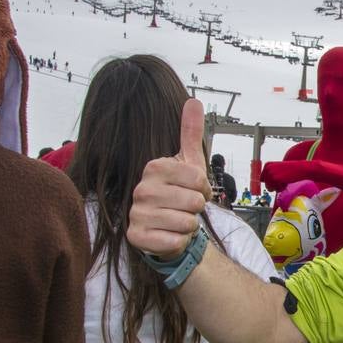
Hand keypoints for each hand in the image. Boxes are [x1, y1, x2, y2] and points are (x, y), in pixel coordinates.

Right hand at [127, 99, 211, 258]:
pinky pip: (176, 241)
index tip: (195, 190)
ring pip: (187, 222)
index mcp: (154, 168)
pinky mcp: (137, 237)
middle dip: (198, 209)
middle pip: (195, 202)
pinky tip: (169, 235)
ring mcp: (137, 213)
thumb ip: (191, 133)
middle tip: (186, 208)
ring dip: (189, 226)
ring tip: (178, 221)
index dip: (205, 189)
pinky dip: (179, 241)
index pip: (199, 179)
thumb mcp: (190, 162)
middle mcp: (142, 189)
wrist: (168, 227)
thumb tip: (193, 100)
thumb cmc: (180, 194)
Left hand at [261, 160, 313, 191]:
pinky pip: (275, 189)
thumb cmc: (291, 169)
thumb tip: (262, 181)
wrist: (301, 169)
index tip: (278, 180)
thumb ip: (271, 173)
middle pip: (266, 184)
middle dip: (274, 185)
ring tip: (285, 181)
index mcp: (267, 165)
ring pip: (270, 188)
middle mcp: (267, 168)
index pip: (262, 179)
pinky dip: (281, 188)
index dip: (270, 182)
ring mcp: (270, 173)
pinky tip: (287, 182)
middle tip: (283, 180)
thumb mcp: (278, 168)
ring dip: (278, 187)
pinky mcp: (275, 179)